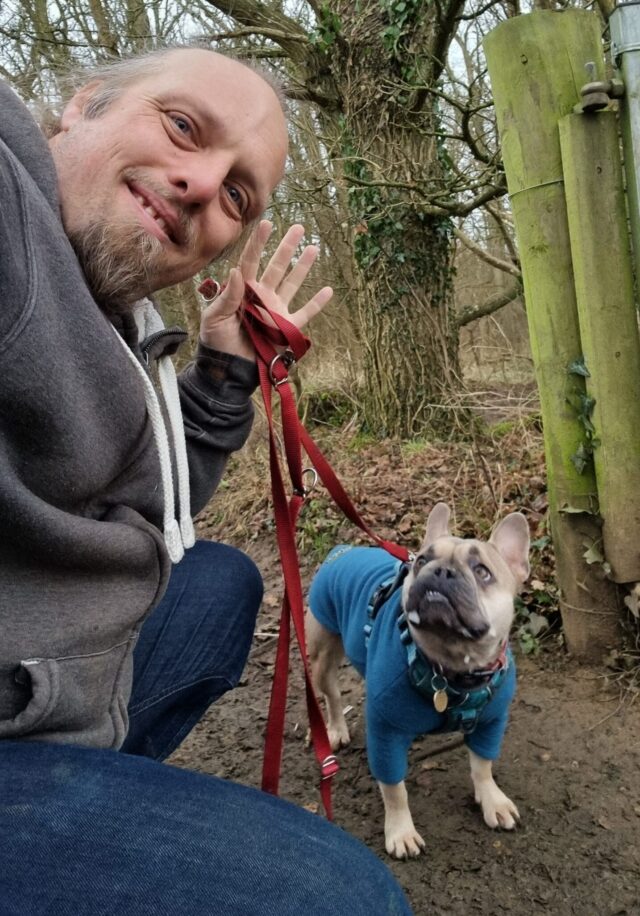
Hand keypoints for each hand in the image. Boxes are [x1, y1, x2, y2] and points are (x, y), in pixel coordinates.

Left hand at [199, 220, 332, 360]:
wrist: (228, 369)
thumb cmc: (216, 342)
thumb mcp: (214, 318)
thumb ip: (227, 296)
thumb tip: (236, 270)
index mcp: (242, 290)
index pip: (251, 261)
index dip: (258, 243)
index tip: (266, 223)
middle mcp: (262, 296)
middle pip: (277, 267)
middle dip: (287, 247)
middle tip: (298, 228)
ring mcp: (275, 311)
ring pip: (292, 284)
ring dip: (303, 267)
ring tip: (314, 248)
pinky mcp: (286, 328)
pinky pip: (304, 314)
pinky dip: (316, 304)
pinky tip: (328, 290)